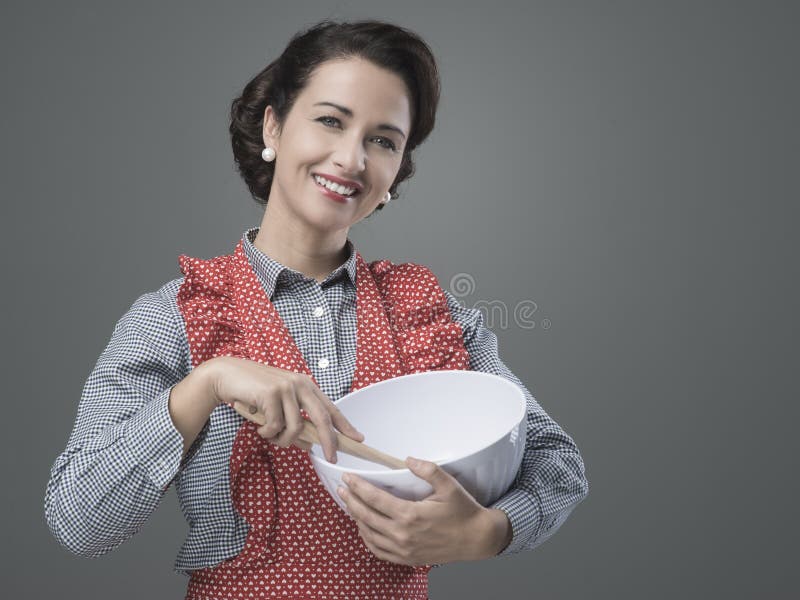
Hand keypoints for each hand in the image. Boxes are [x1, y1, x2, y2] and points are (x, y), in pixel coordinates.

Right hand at [205, 356, 363, 461]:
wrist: (226, 376)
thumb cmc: (253, 392)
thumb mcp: (278, 406)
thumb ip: (294, 422)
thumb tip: (308, 445)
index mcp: (305, 386)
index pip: (331, 408)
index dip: (345, 425)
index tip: (358, 439)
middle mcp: (300, 384)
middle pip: (323, 419)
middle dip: (329, 442)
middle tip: (331, 458)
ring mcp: (287, 388)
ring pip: (296, 428)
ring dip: (283, 439)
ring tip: (270, 435)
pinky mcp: (272, 394)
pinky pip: (275, 426)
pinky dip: (267, 433)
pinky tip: (259, 428)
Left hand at [337, 457, 509, 565]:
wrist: (477, 539)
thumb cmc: (463, 511)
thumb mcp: (449, 485)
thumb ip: (428, 470)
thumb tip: (408, 459)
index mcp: (410, 515)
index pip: (375, 499)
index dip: (358, 487)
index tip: (347, 477)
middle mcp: (403, 535)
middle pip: (366, 517)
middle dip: (350, 501)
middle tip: (341, 488)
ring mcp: (403, 550)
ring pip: (368, 535)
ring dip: (356, 519)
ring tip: (350, 505)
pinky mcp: (406, 559)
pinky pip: (378, 551)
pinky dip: (366, 538)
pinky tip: (364, 528)